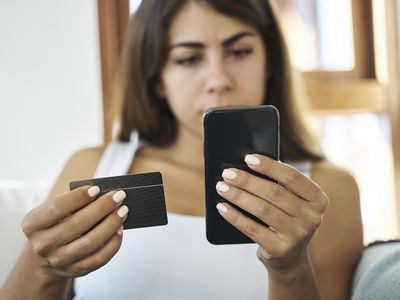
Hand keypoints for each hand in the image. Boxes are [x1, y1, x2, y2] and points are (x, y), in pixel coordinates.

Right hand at [21, 186, 128, 277]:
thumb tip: (103, 194)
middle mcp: (42, 245)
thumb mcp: (53, 210)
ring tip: (123, 211)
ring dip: (111, 224)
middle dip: (102, 208)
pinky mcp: (75, 271)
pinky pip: (100, 258)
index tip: (96, 189)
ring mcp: (59, 261)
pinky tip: (120, 229)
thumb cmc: (55, 223)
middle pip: (77, 224)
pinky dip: (114, 243)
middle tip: (119, 196)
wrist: (45, 256)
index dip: (78, 198)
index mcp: (32, 224)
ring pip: (91, 243)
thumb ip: (73, 201)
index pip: (56, 209)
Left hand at [215, 154, 328, 271]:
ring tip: (221, 187)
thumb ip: (279, 184)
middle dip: (247, 180)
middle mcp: (312, 218)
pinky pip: (252, 229)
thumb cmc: (286, 218)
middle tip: (227, 173)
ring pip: (262, 209)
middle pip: (274, 193)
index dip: (269, 166)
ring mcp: (297, 235)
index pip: (292, 177)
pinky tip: (223, 207)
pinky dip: (234, 216)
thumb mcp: (292, 201)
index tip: (248, 158)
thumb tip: (247, 165)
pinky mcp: (280, 249)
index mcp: (318, 199)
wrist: (289, 256)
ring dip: (238, 196)